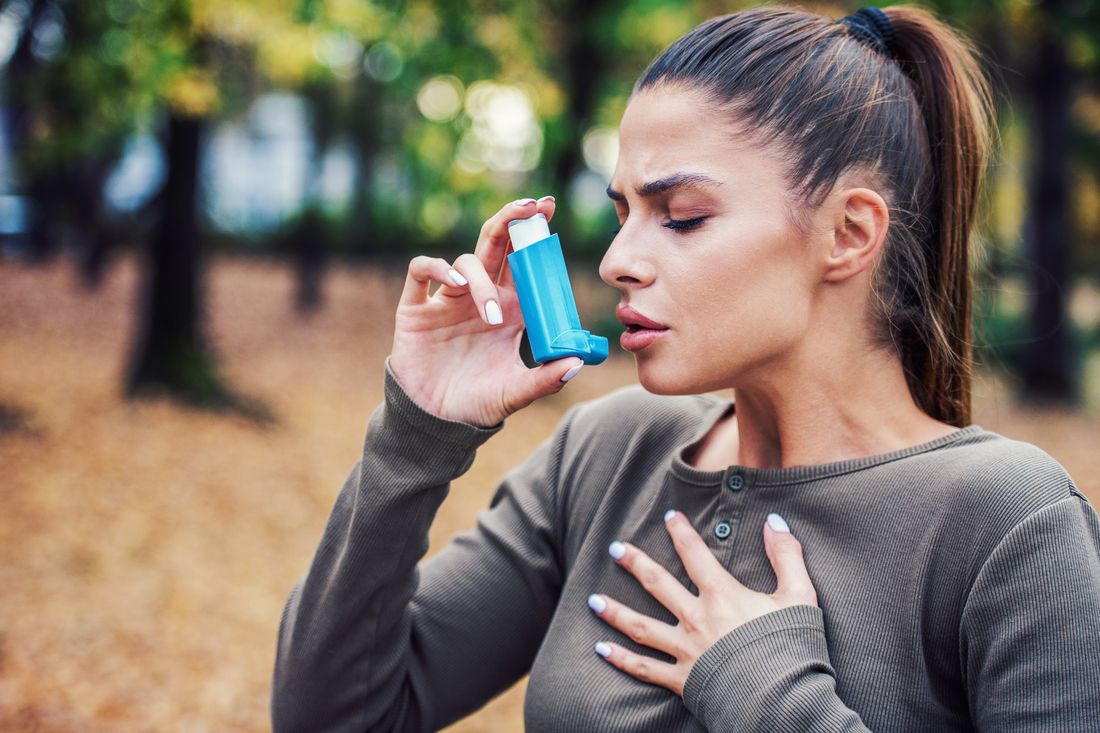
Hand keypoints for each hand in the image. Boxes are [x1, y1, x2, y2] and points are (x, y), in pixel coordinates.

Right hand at [388, 196, 582, 426]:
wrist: (436, 423)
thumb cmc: (478, 404)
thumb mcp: (515, 393)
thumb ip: (546, 380)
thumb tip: (578, 362)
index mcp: (510, 309)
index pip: (525, 262)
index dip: (535, 234)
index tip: (549, 210)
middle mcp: (481, 297)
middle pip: (496, 244)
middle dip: (513, 220)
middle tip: (531, 207)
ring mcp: (448, 300)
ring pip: (467, 262)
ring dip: (483, 281)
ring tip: (492, 315)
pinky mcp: (416, 308)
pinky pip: (422, 270)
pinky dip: (439, 269)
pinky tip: (456, 284)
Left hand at [588, 512, 817, 695]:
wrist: (785, 701)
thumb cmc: (794, 648)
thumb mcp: (800, 596)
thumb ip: (787, 556)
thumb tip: (775, 522)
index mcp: (723, 596)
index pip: (695, 554)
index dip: (681, 533)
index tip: (669, 517)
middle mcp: (697, 619)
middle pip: (657, 585)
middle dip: (635, 563)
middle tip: (614, 549)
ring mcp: (686, 650)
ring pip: (641, 627)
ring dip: (615, 611)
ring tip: (592, 600)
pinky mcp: (682, 680)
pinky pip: (645, 669)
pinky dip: (621, 659)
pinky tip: (602, 650)